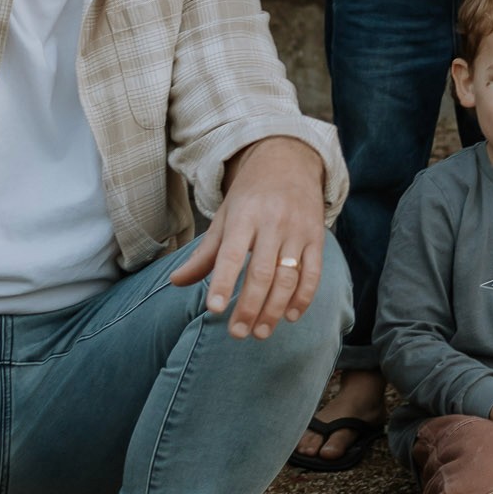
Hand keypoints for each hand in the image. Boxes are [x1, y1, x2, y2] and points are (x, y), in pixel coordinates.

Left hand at [171, 136, 326, 338]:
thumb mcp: (224, 217)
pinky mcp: (316, 237)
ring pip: (288, 277)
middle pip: (262, 272)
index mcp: (244, 216)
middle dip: (249, 307)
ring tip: (260, 333)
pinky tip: (290, 316)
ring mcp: (297, 230)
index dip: (223, 283)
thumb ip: (205, 253)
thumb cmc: (250, 195)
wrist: (289, 160)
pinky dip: (303, 298)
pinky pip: (312, 273)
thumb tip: (176, 282)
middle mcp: (272, 223)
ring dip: (274, 310)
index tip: (214, 310)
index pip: (232, 254)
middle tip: (237, 333)